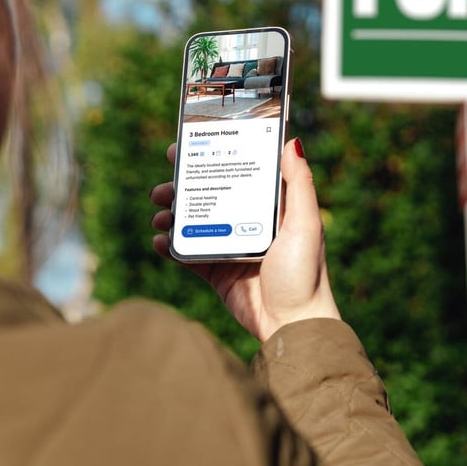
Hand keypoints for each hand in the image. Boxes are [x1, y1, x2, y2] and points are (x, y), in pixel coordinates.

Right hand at [151, 139, 340, 341]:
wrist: (292, 324)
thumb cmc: (306, 273)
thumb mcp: (306, 223)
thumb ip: (299, 183)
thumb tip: (290, 141)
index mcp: (270, 207)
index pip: (238, 172)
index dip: (213, 157)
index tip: (187, 145)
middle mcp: (248, 222)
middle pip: (209, 194)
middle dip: (182, 186)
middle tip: (164, 185)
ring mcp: (230, 247)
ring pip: (193, 222)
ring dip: (171, 215)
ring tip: (160, 215)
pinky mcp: (217, 272)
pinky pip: (187, 255)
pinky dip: (170, 246)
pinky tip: (160, 241)